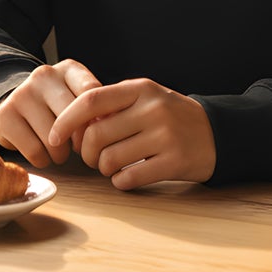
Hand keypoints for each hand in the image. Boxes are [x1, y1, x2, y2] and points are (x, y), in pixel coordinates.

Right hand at [0, 59, 102, 168]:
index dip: (96, 121)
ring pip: (54, 139)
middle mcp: (43, 75)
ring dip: (60, 155)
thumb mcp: (79, 98)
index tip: (96, 134)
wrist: (18, 106)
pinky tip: (42, 153)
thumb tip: (110, 125)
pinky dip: (42, 160)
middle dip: (79, 143)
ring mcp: (21, 93)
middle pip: (72, 118)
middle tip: (77, 149)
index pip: (91, 93)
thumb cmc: (58, 106)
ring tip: (59, 152)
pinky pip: (34, 151)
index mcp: (68, 68)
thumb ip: (96, 108)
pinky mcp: (4, 114)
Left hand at [49, 78, 216, 189]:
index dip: (66, 120)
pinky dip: (121, 182)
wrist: (217, 134)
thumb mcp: (145, 98)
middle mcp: (152, 109)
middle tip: (94, 158)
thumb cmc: (170, 117)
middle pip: (96, 135)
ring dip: (104, 169)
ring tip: (113, 167)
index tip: (54, 136)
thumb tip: (73, 125)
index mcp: (140, 89)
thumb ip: (112, 105)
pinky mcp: (175, 162)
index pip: (90, 100)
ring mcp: (165, 135)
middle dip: (87, 153)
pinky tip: (127, 177)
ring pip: (110, 159)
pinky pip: (130, 178)